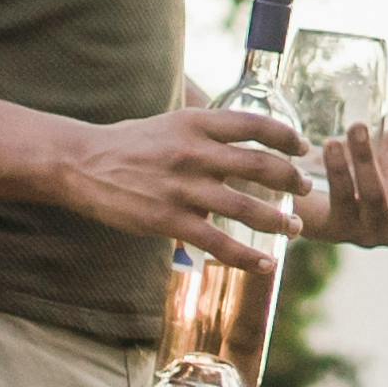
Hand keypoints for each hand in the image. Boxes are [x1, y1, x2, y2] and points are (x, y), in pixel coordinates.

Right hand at [39, 102, 319, 257]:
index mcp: (196, 123)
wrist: (81, 164)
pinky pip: (218, 242)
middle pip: (259, 165)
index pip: (254, 124)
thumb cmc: (130, 144)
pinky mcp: (169, 221)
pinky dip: (246, 256)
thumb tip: (245, 135)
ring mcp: (182, 188)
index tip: (303, 148)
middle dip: (291, 179)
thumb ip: (207, 130)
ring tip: (295, 229)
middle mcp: (193, 153)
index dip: (286, 136)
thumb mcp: (171, 122)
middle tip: (305, 189)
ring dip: (278, 220)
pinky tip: (265, 263)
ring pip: (245, 207)